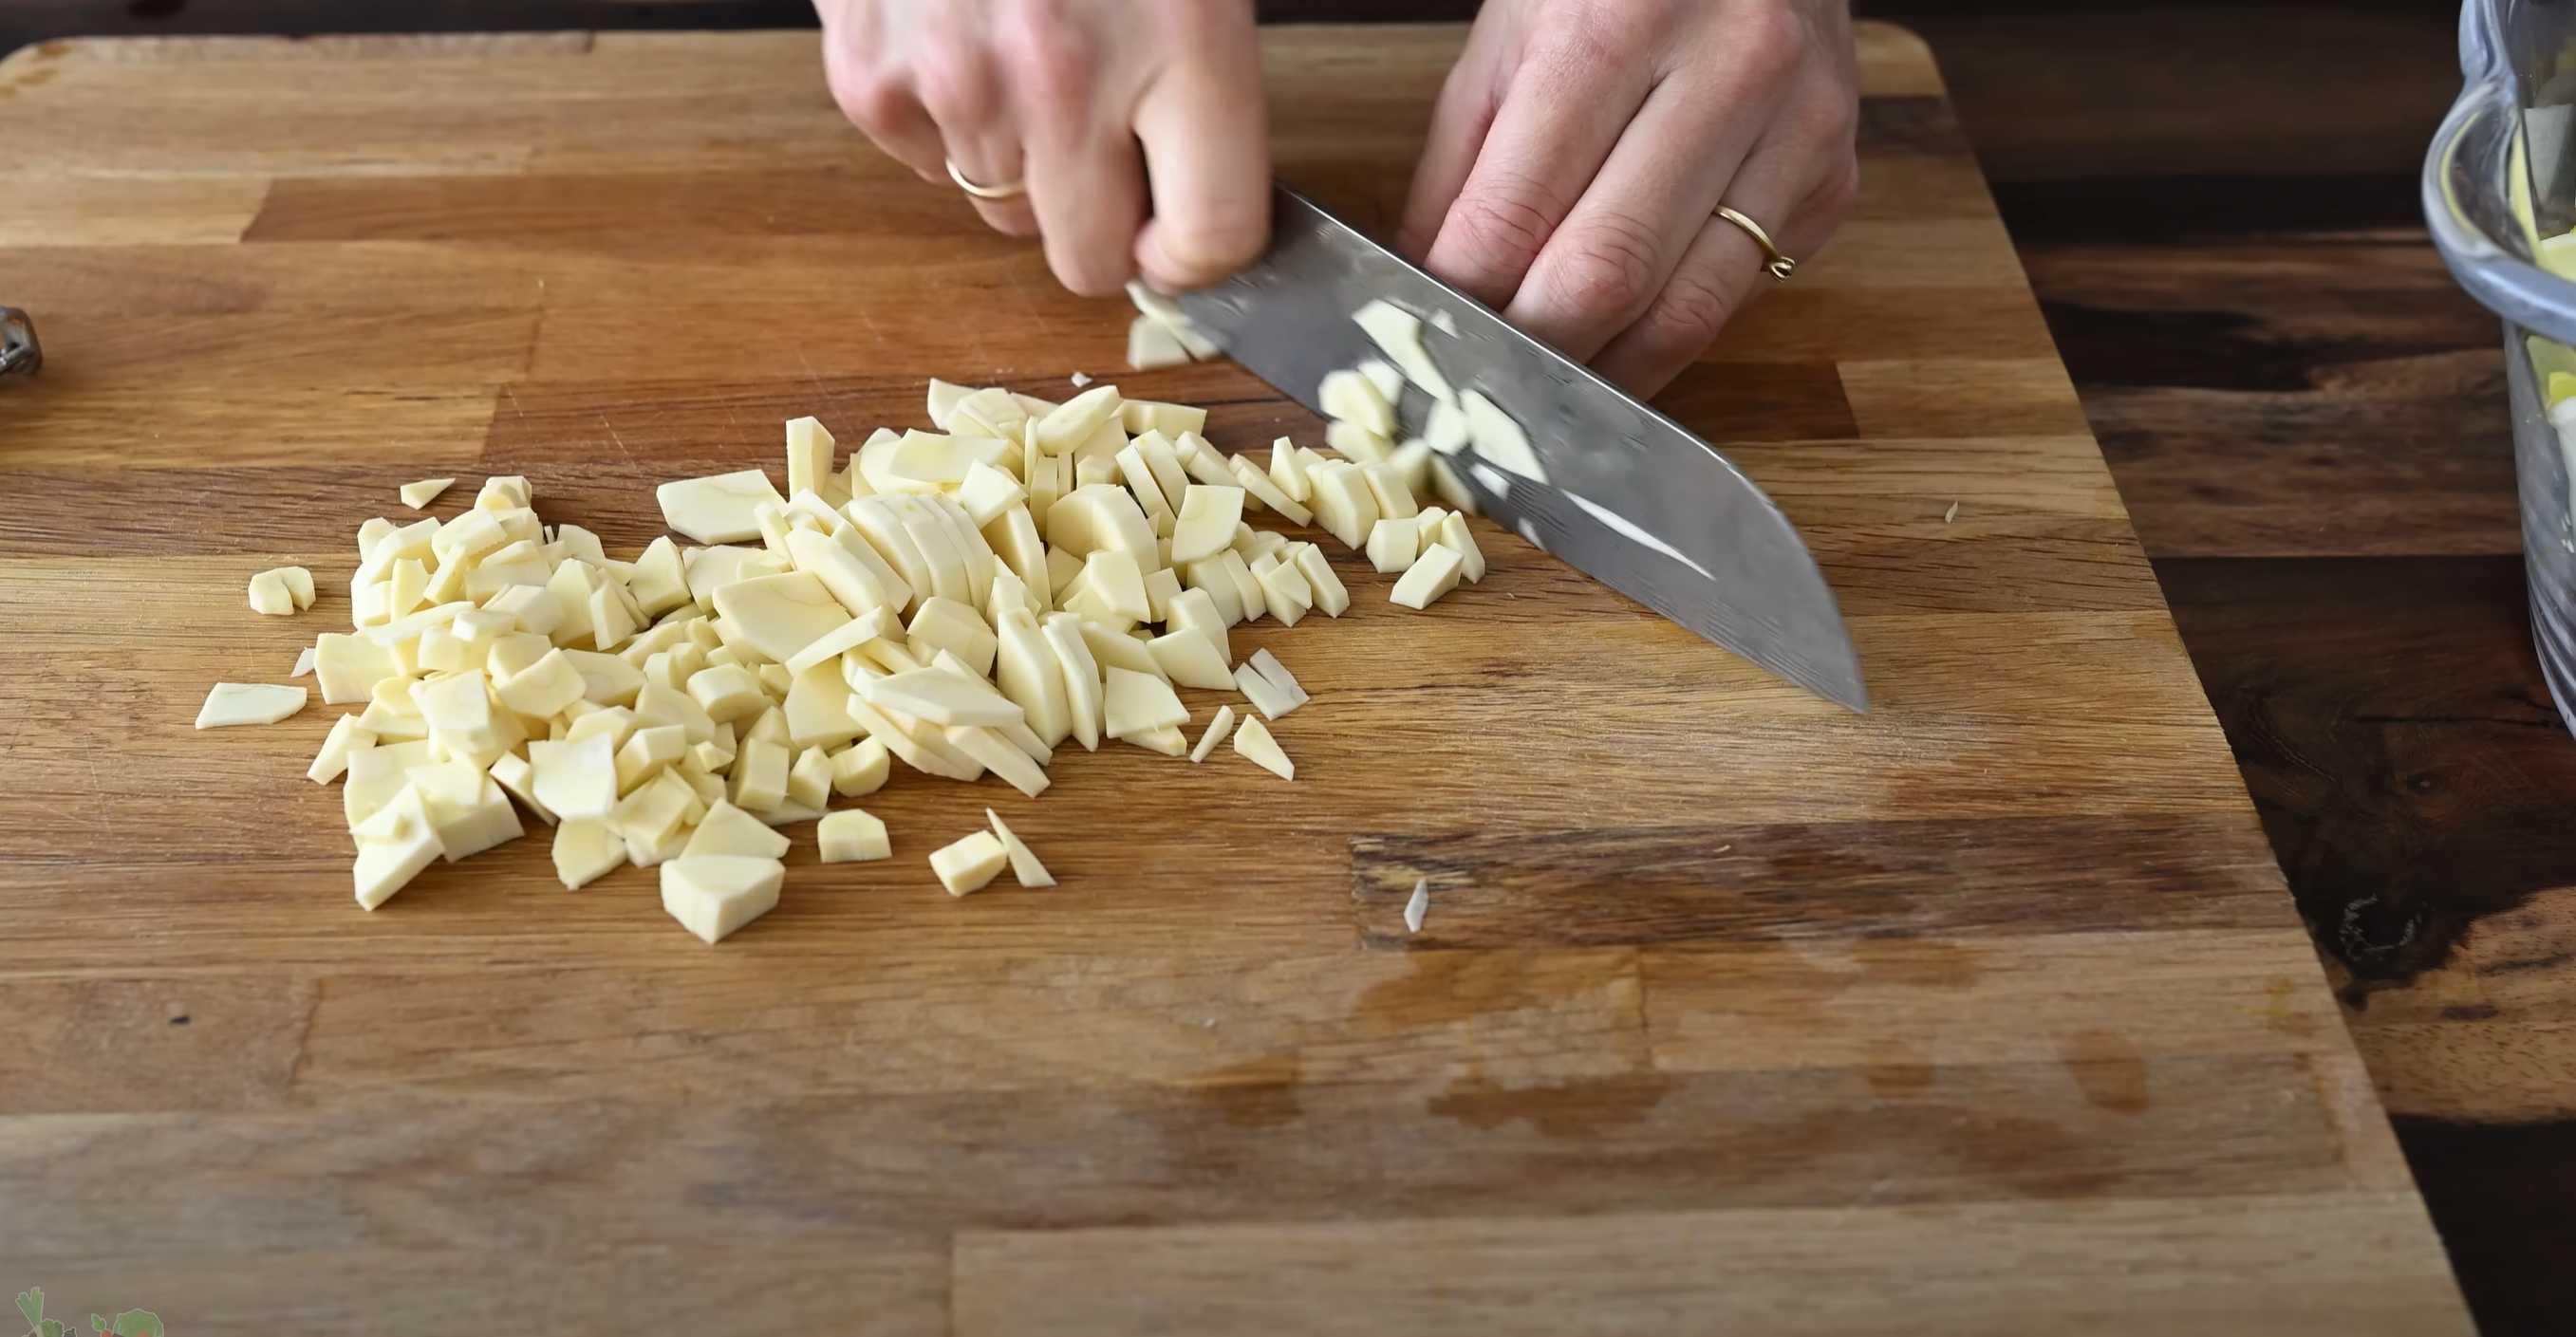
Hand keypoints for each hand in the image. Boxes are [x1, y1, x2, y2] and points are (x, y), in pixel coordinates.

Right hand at [815, 0, 1272, 294]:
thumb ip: (1208, 81)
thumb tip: (1205, 206)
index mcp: (1178, 36)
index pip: (1210, 238)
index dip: (1202, 254)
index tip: (1186, 233)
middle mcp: (1063, 74)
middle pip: (1088, 261)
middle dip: (1104, 223)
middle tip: (1108, 148)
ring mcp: (953, 80)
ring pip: (1000, 209)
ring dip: (1022, 158)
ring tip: (1025, 48)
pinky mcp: (868, 77)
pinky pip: (923, 159)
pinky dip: (945, 115)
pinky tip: (960, 28)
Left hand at [1398, 0, 1858, 395]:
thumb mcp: (1512, 37)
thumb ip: (1461, 169)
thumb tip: (1429, 291)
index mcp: (1611, 28)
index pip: (1514, 217)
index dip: (1465, 304)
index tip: (1433, 346)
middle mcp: (1725, 71)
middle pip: (1607, 276)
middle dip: (1533, 353)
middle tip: (1488, 387)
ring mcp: (1796, 129)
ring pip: (1686, 312)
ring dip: (1606, 372)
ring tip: (1552, 387)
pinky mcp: (1833, 180)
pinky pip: (1739, 296)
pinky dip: (1672, 333)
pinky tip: (1628, 335)